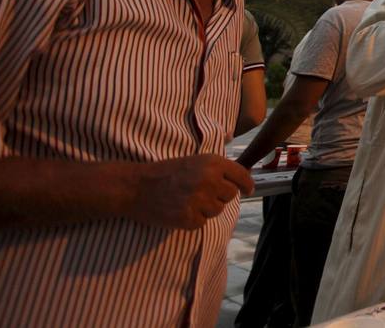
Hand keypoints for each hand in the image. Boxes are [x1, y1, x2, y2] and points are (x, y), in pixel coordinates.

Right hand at [130, 155, 253, 230]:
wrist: (135, 186)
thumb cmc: (167, 172)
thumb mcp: (195, 161)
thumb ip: (218, 169)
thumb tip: (244, 179)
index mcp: (213, 163)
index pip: (241, 176)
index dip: (246, 184)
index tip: (248, 190)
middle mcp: (209, 180)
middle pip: (230, 195)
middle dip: (220, 195)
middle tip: (202, 192)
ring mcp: (199, 200)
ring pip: (217, 210)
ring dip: (207, 208)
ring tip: (188, 199)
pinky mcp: (188, 218)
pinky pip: (202, 222)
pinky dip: (193, 219)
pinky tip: (180, 209)